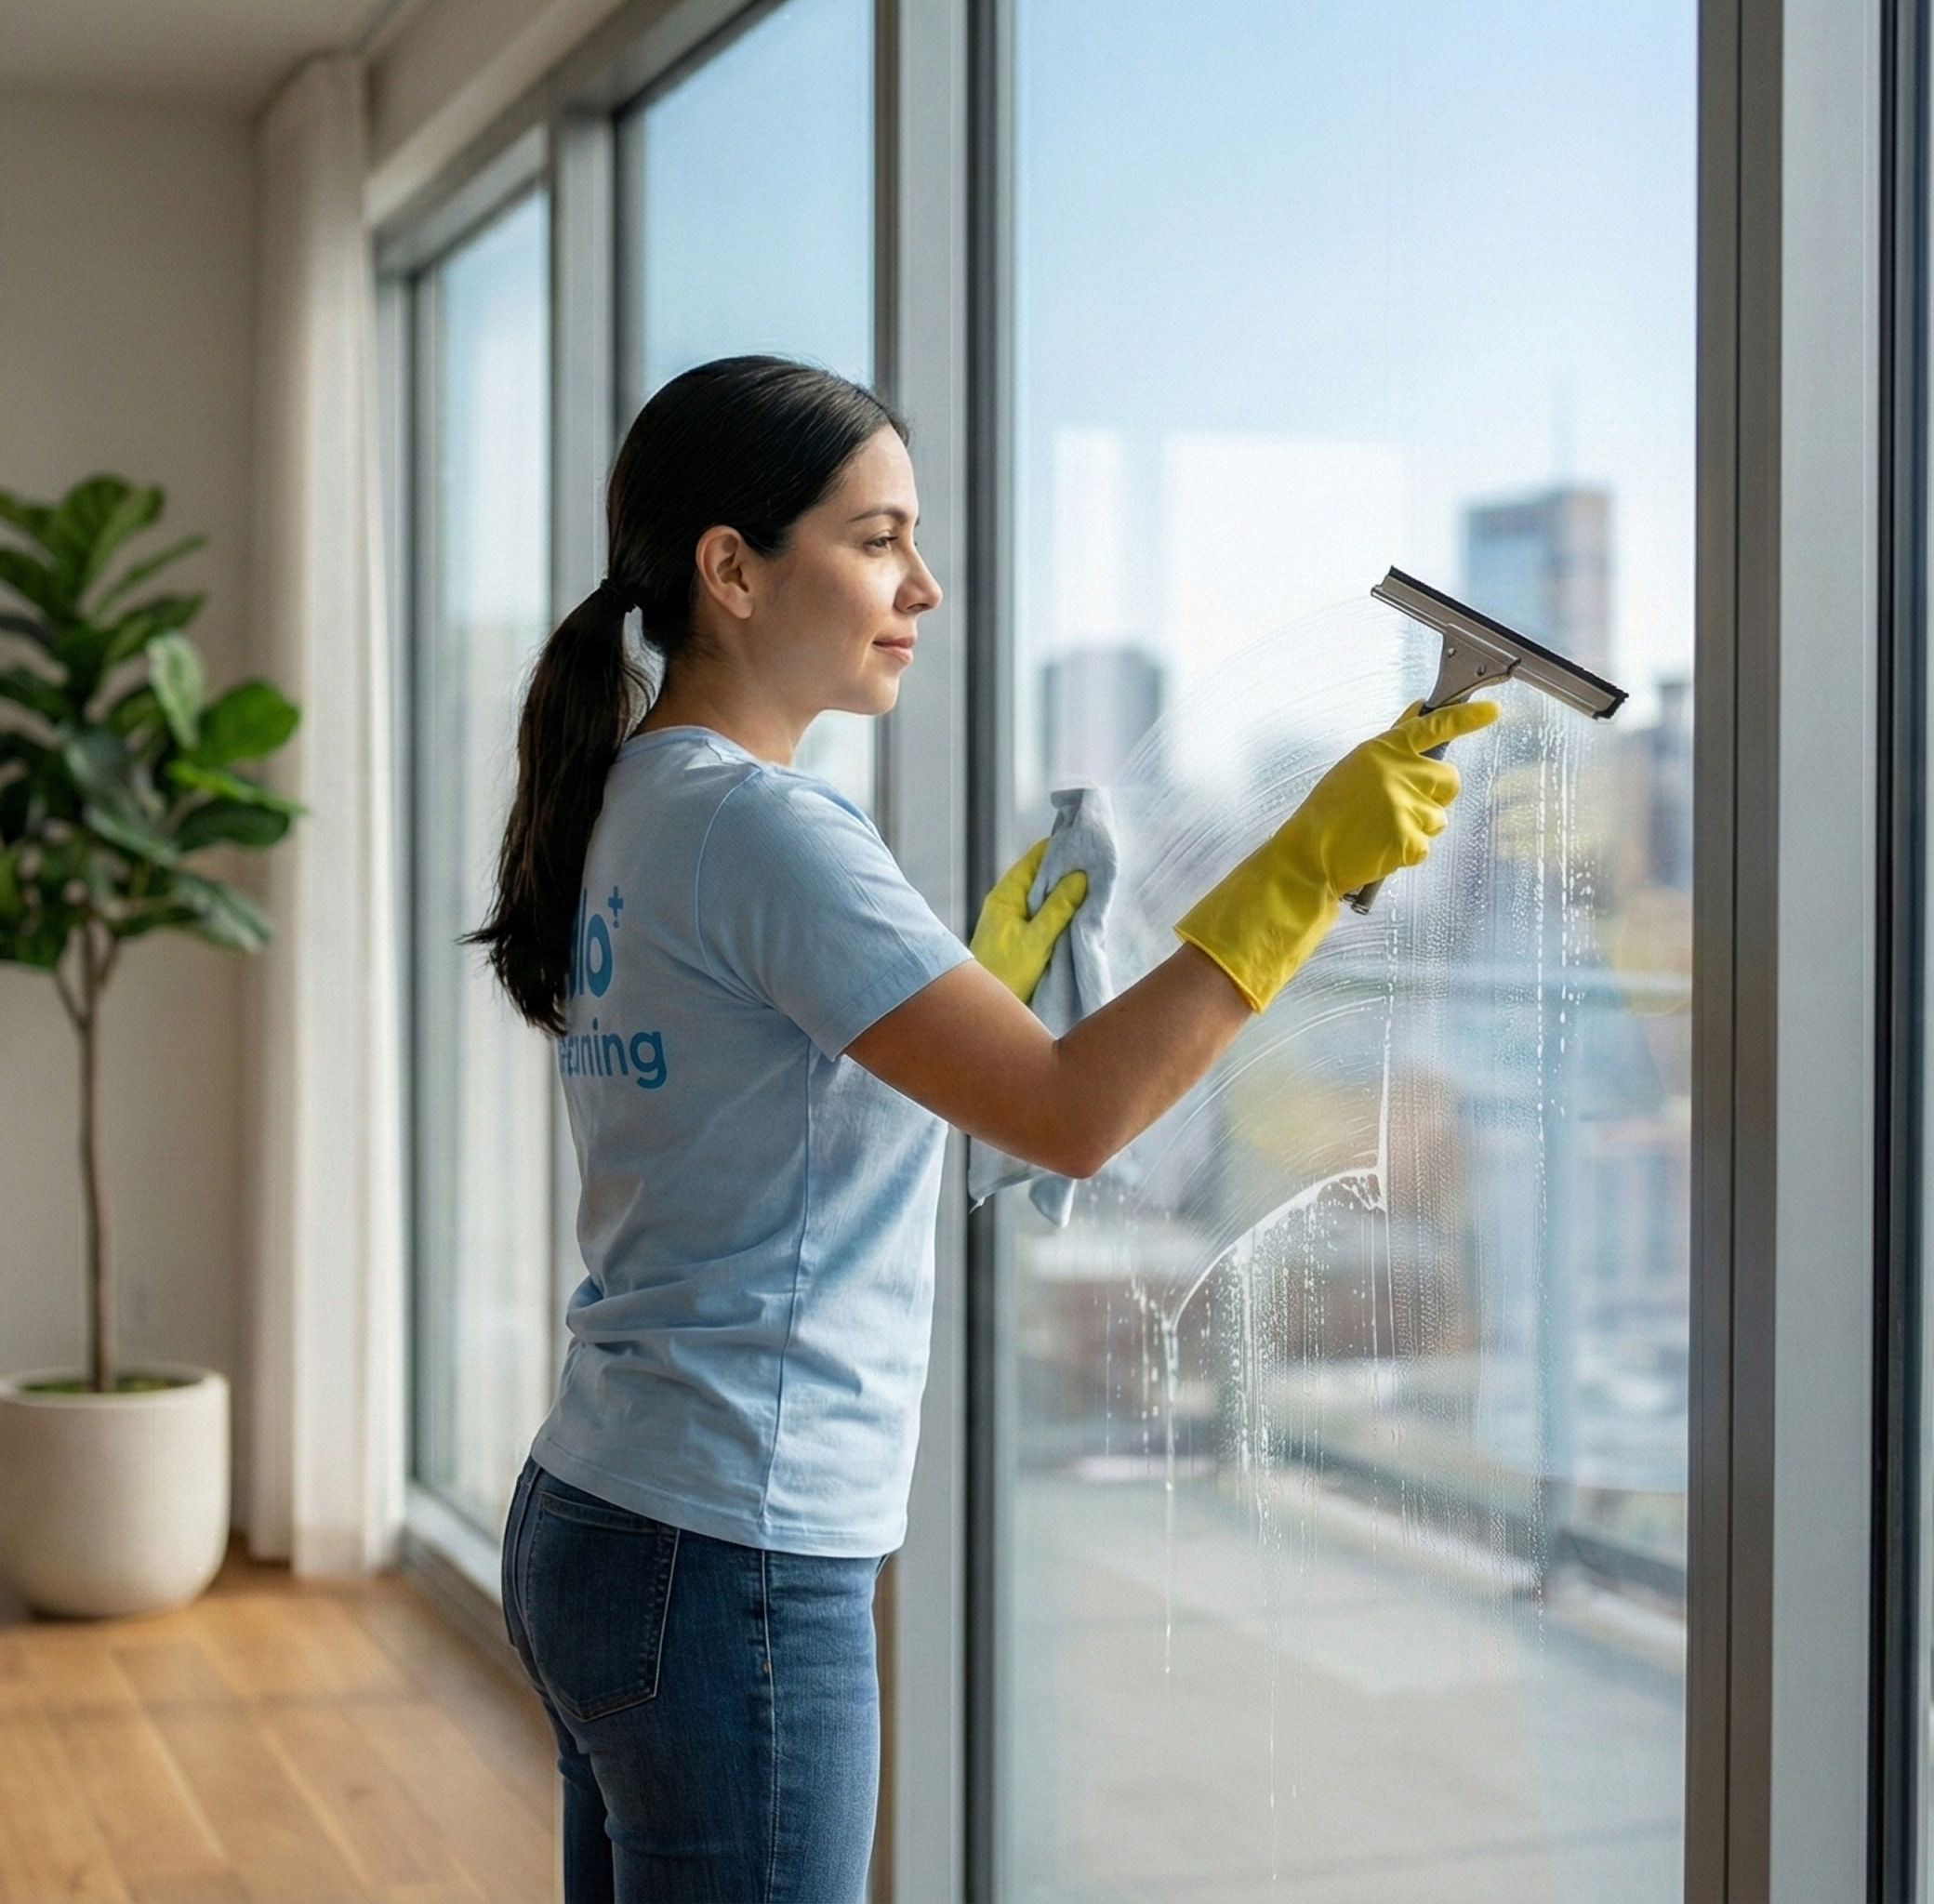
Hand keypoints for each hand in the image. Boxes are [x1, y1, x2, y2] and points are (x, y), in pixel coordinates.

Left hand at [969, 838, 1088, 1004]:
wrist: (986, 1012)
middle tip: (1102, 870)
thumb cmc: (1005, 975)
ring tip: (1097, 890)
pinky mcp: (1021, 935)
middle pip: (1043, 874)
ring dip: (1067, 894)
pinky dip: (1061, 912)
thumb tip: (1080, 876)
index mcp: (1006, 895)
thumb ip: (1058, 908)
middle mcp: (1009, 902)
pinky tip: (1081, 915)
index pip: (1037, 857)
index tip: (1090, 847)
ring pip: (1045, 896)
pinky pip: (1044, 914)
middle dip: (1069, 872)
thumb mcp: (1036, 941)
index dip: (1062, 849)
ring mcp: (1014, 918)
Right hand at [1285, 699, 1499, 895]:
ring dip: (1418, 827)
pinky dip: (1408, 852)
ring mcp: (1405, 807)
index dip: (1467, 717)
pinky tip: (1382, 848)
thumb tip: (1418, 711)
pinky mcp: (1409, 839)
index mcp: (1384, 751)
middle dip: (1436, 796)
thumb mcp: (1357, 766)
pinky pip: (1426, 846)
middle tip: (1404, 807)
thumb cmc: (1328, 812)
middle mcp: (1398, 774)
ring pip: (1439, 818)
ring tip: (1382, 831)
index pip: (1434, 726)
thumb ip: (1394, 742)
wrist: (1310, 854)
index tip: (1491, 711)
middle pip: (1449, 781)